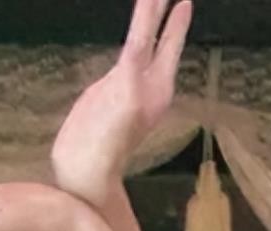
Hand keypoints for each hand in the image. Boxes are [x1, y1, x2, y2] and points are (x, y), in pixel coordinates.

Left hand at [51, 0, 191, 205]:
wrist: (87, 174)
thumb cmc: (92, 150)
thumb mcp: (106, 111)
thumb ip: (114, 90)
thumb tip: (116, 78)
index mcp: (149, 93)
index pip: (164, 52)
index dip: (174, 27)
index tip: (182, 4)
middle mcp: (153, 88)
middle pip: (162, 41)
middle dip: (167, 12)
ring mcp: (141, 87)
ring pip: (146, 37)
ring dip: (152, 9)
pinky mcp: (128, 88)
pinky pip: (135, 47)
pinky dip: (144, 23)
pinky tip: (151, 2)